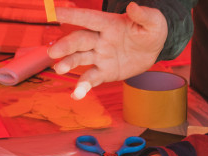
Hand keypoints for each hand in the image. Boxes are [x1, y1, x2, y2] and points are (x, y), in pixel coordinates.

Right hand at [48, 3, 167, 98]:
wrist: (152, 51)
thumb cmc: (151, 31)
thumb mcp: (154, 22)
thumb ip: (144, 15)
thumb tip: (133, 6)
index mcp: (109, 24)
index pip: (89, 18)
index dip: (73, 15)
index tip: (55, 12)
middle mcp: (100, 39)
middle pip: (80, 40)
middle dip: (66, 46)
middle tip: (54, 52)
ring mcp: (100, 56)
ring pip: (81, 59)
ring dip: (69, 63)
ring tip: (59, 69)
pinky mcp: (104, 72)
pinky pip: (91, 79)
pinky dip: (83, 86)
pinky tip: (76, 95)